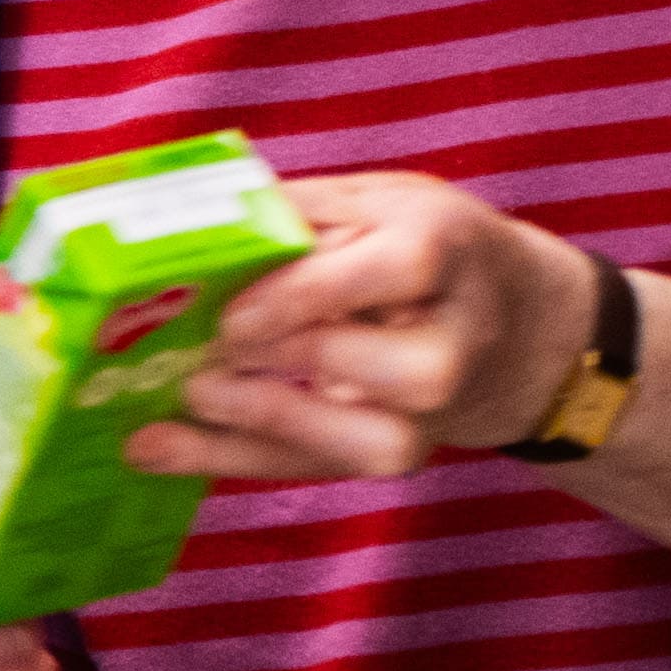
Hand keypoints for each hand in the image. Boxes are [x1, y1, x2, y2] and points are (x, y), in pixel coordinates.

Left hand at [150, 172, 606, 481]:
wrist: (516, 325)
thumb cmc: (425, 247)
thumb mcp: (374, 203)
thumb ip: (297, 213)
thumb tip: (196, 223)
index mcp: (448, 250)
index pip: (397, 273)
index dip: (309, 297)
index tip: (233, 315)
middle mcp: (457, 339)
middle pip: (406, 373)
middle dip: (301, 365)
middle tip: (210, 354)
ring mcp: (435, 411)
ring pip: (374, 442)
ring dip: (271, 424)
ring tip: (190, 397)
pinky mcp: (400, 453)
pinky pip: (318, 467)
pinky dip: (233, 457)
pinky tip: (153, 448)